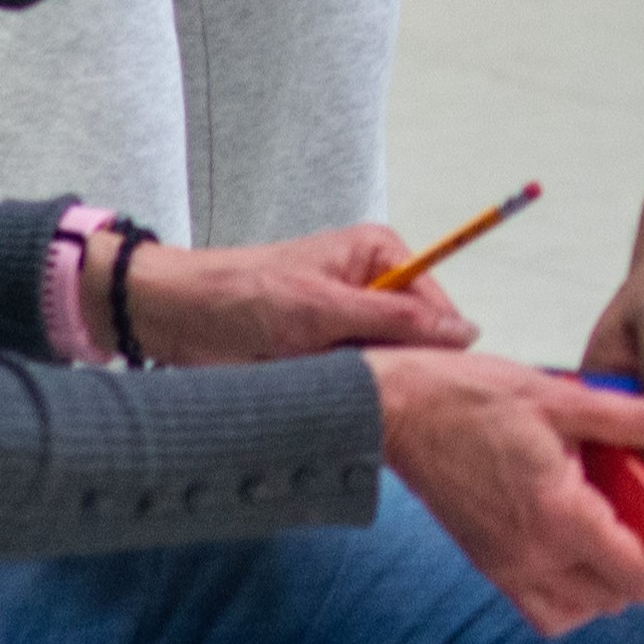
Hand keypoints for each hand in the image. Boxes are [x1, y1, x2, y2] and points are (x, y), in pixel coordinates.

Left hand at [128, 225, 479, 367]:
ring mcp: (350, 318)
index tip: (423, 378)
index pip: (436, 304)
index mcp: (380, 252)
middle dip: (395, 363)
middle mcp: (372, 282)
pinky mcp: (329, 348)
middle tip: (365, 381)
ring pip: (386, 361)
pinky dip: (347, 387)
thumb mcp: (324, 307)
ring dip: (367, 378)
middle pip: (415, 336)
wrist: (179, 317)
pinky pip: (358, 375)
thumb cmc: (243, 295)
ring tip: (337, 383)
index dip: (435, 343)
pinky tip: (329, 391)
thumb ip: (397, 318)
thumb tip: (464, 331)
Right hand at [372, 349, 643, 633]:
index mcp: (557, 515)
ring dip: (616, 577)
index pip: (643, 570)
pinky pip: (547, 611)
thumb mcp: (564, 397)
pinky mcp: (491, 569)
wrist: (393, 411)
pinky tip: (581, 542)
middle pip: (623, 595)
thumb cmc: (468, 396)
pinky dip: (575, 594)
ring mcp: (508, 570)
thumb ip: (639, 419)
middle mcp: (534, 557)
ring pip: (587, 611)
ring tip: (622, 520)